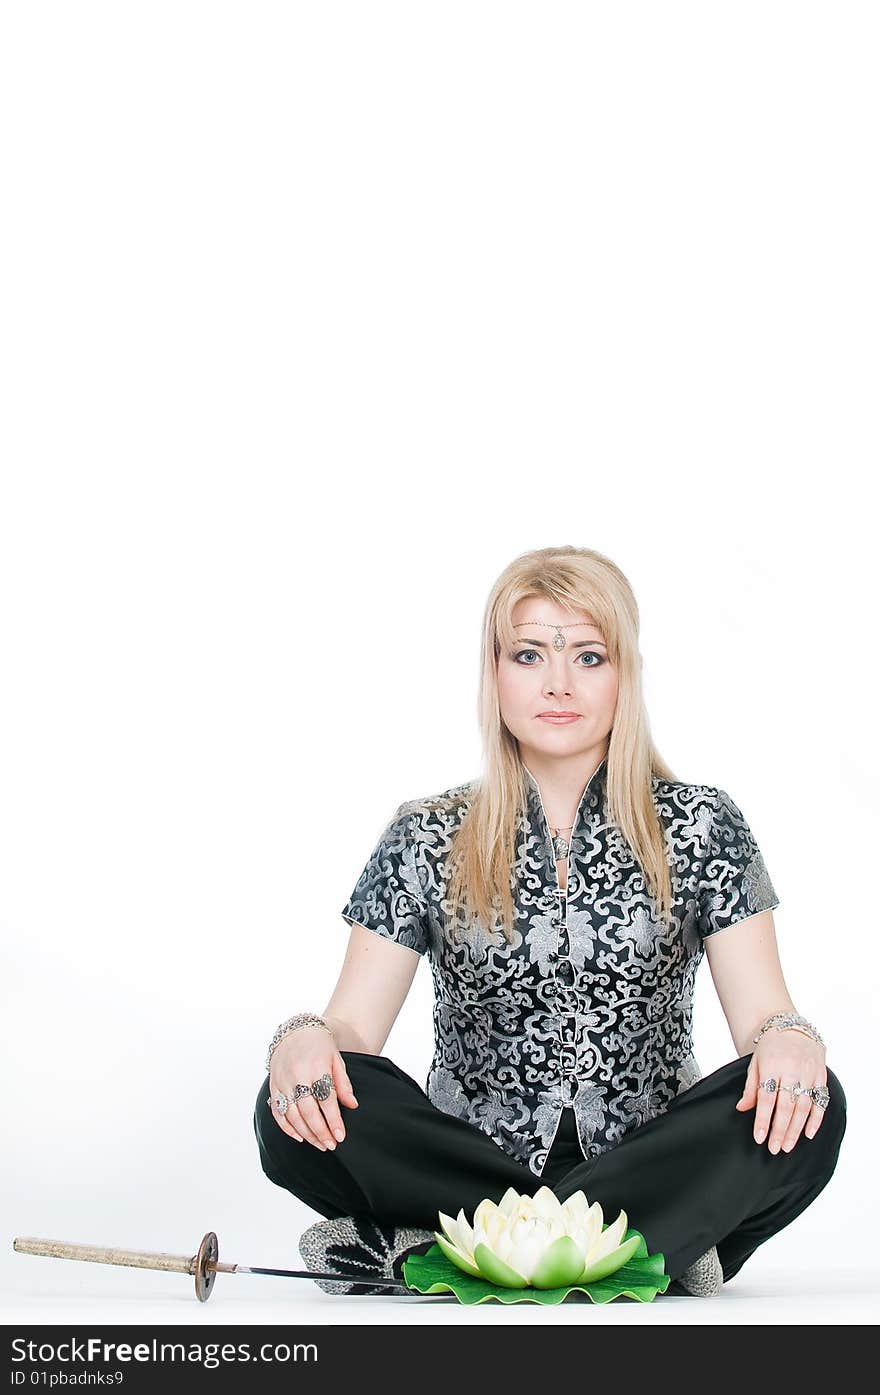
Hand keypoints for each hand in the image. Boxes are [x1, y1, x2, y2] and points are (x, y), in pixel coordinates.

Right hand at [268, 1026, 358, 1151]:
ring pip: (292, 1115)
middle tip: (331, 1145)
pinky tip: (300, 1137)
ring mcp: (282, 1082)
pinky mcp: (273, 1087)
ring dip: (306, 1134)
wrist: (296, 1032)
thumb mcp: (337, 1059)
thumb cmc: (320, 1047)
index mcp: (316, 1067)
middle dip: (321, 1132)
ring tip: (320, 1144)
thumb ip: (344, 1083)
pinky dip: (287, 1128)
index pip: (326, 1099)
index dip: (333, 1120)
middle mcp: (297, 1075)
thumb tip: (352, 1105)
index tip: (341, 1136)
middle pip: (308, 1111)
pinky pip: (277, 1113)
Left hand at [736, 1034, 827, 1152]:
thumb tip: (741, 1109)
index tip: (760, 1138)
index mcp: (772, 1065)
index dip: (763, 1119)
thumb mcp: (755, 1063)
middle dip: (780, 1130)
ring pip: (804, 1106)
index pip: (766, 1098)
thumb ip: (751, 1087)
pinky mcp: (821, 1075)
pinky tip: (809, 1134)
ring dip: (796, 1129)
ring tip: (787, 1146)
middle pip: (786, 1105)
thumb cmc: (770, 1047)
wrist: (791, 1027)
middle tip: (775, 1148)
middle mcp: (791, 1069)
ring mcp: (808, 1072)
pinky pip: (820, 1100)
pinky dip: (816, 1119)